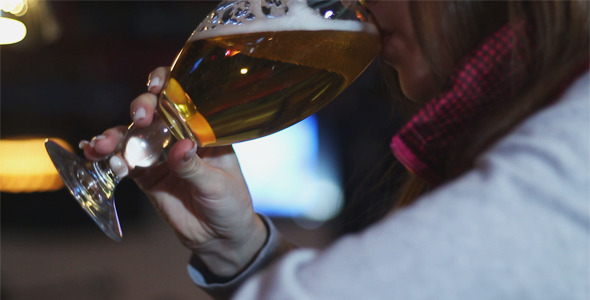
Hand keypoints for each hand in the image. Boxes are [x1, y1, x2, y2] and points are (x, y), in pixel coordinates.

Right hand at [81, 67, 267, 276]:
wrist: (219, 237)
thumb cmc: (230, 203)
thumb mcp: (218, 184)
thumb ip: (194, 167)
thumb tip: (180, 148)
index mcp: (204, 128)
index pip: (184, 97)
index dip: (167, 83)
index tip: (156, 86)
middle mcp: (179, 135)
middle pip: (154, 110)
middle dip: (140, 108)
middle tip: (139, 118)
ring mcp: (160, 154)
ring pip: (133, 135)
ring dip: (115, 135)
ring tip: (101, 145)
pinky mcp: (146, 175)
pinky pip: (125, 162)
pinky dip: (110, 158)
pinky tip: (96, 156)